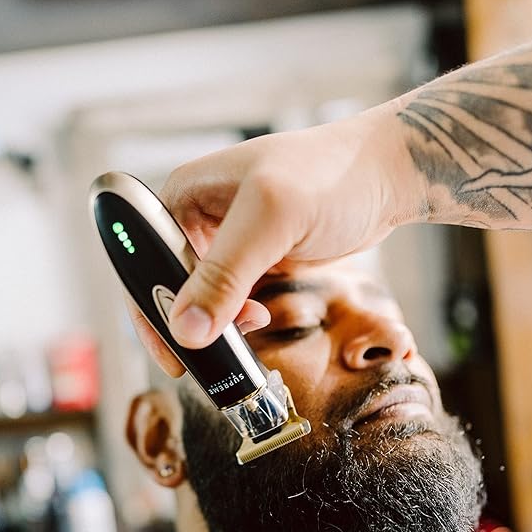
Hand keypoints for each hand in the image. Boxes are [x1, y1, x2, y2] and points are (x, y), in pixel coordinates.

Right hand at [157, 99, 415, 353]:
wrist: (388, 178)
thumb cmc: (334, 177)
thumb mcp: (272, 219)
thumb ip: (226, 274)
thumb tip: (186, 329)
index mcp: (183, 194)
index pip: (144, 262)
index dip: (150, 310)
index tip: (170, 353)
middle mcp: (197, 217)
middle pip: (170, 285)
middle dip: (188, 321)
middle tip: (212, 355)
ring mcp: (227, 240)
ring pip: (202, 298)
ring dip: (218, 322)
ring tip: (250, 327)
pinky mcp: (255, 258)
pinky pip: (231, 299)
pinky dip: (239, 318)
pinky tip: (261, 318)